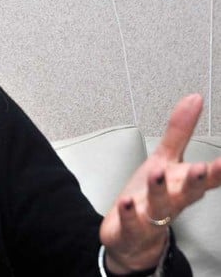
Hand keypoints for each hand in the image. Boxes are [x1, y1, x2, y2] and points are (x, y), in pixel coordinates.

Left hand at [99, 94, 220, 272]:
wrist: (133, 238)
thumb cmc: (152, 195)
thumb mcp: (166, 159)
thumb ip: (180, 131)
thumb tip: (194, 98)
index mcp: (182, 184)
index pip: (205, 177)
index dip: (218, 170)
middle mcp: (170, 201)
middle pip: (187, 192)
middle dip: (195, 181)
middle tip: (202, 169)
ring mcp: (151, 217)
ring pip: (160, 205)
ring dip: (160, 190)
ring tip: (157, 173)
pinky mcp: (130, 228)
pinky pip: (131, 221)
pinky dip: (128, 212)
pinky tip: (126, 202)